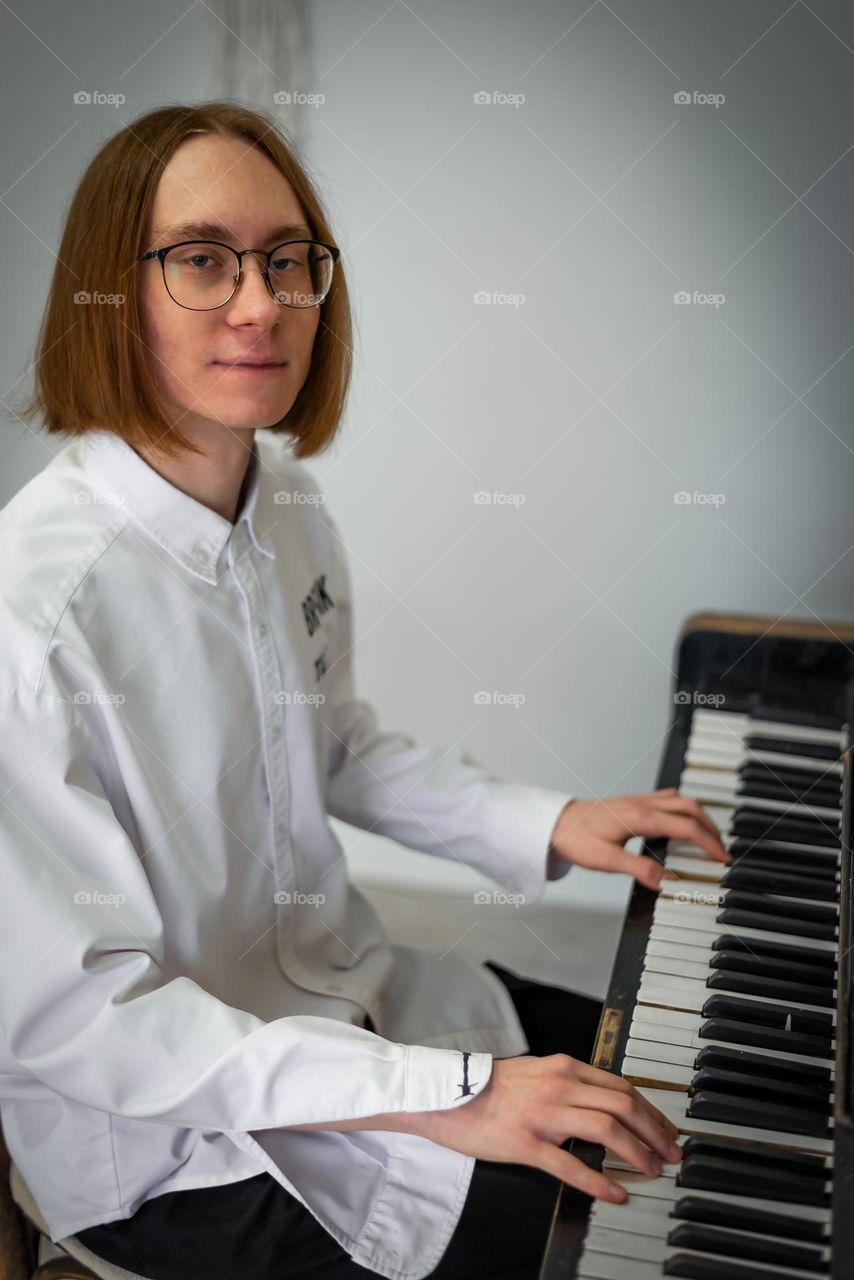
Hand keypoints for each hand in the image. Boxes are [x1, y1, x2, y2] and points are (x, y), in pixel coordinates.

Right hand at [401, 1054, 681, 1201]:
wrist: (445, 1094)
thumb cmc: (489, 1087)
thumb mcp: (535, 1072)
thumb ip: (568, 1083)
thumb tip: (603, 1102)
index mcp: (564, 1067)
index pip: (621, 1086)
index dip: (651, 1110)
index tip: (666, 1129)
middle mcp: (559, 1085)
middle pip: (623, 1104)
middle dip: (655, 1131)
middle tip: (672, 1153)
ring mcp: (543, 1114)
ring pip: (606, 1129)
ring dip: (637, 1152)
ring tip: (652, 1171)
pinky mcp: (526, 1143)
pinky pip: (571, 1164)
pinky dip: (599, 1181)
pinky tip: (615, 1194)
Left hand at [548, 787, 729, 890]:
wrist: (555, 822)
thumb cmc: (576, 838)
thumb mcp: (606, 860)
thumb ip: (639, 870)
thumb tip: (668, 881)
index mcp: (641, 818)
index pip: (687, 828)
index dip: (709, 843)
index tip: (723, 859)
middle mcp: (644, 804)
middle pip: (691, 808)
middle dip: (711, 828)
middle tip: (722, 850)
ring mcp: (639, 800)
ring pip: (681, 801)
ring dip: (700, 817)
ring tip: (709, 838)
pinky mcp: (634, 802)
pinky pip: (669, 799)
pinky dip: (685, 810)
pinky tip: (683, 822)